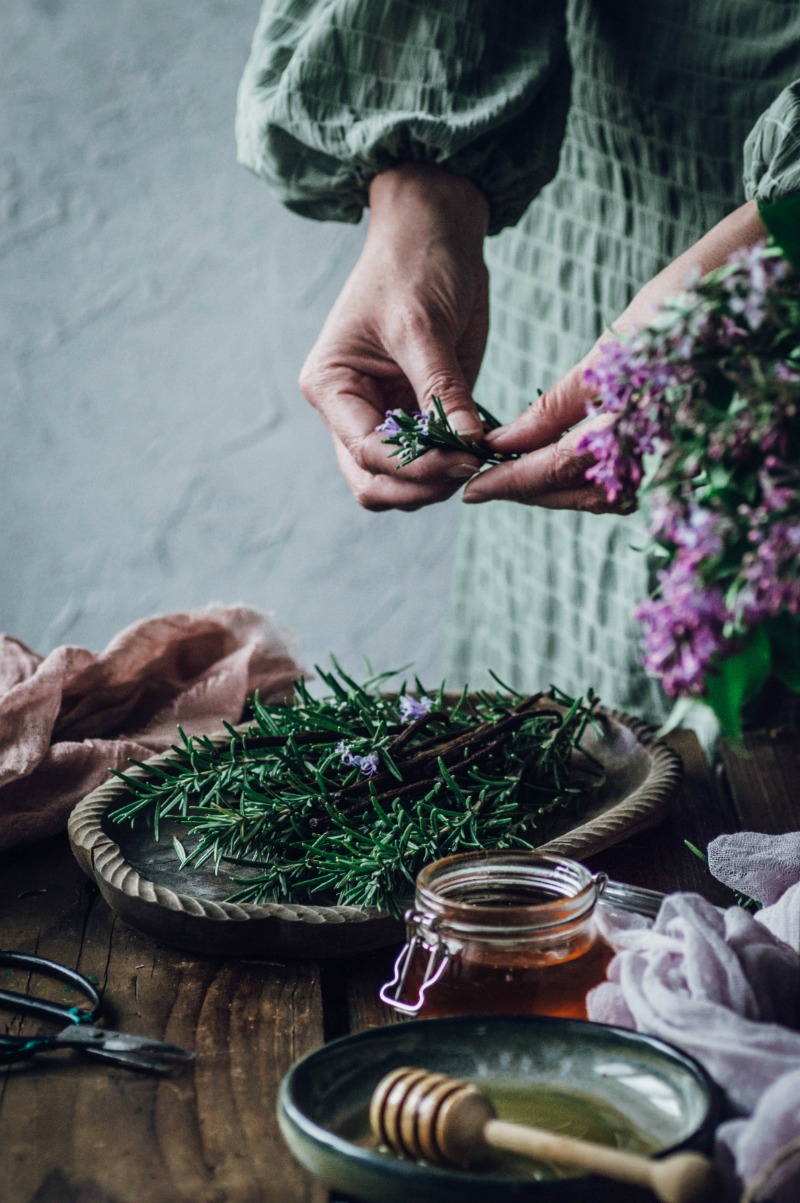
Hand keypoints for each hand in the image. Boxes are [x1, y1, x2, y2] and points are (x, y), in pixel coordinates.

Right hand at [299, 164, 489, 509]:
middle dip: (421, 486)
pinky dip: (452, 465)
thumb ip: (442, 389)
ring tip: (478, 457)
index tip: (465, 458)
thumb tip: (468, 443)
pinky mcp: (418, 415)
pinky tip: (480, 448)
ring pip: (399, 483)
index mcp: (331, 387)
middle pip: (374, 483)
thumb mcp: (424, 325)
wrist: (434, 230)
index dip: (416, 467)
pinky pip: (429, 460)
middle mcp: (350, 411)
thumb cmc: (414, 264)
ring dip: (436, 483)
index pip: (367, 453)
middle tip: (471, 467)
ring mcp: (383, 417)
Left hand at [463, 200, 767, 512]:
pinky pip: (631, 484)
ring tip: (514, 478)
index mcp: (641, 422)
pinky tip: (560, 469)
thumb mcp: (617, 348)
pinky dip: (590, 481)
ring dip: (557, 490)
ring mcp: (678, 459)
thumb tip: (509, 442)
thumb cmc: (690, 304)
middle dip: (529, 491)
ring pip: (604, 495)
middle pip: (579, 492)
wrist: (764, 285)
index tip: (473, 488)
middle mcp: (661, 451)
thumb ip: (564, 404)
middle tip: (484, 486)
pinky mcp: (686, 455)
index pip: (559, 467)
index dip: (512, 481)